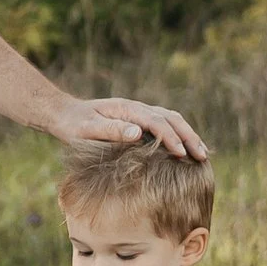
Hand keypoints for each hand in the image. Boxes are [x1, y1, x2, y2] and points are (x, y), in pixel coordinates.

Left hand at [53, 92, 206, 160]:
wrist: (64, 114)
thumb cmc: (73, 125)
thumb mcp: (86, 129)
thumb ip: (110, 130)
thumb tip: (137, 132)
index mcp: (127, 109)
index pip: (156, 122)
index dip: (171, 137)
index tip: (182, 154)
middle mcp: (137, 108)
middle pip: (171, 118)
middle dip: (188, 136)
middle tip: (202, 156)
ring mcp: (140, 112)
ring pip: (172, 120)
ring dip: (188, 135)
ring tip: (202, 154)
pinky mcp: (140, 120)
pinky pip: (166, 124)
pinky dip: (180, 134)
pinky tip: (187, 149)